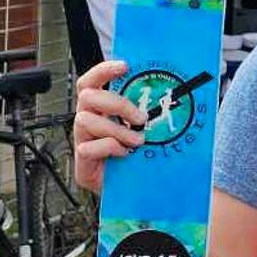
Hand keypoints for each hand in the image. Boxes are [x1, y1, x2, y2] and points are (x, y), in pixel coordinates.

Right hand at [72, 60, 144, 193]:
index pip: (90, 82)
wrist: (138, 190)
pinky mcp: (82, 164)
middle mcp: (87, 122)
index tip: (125, 66)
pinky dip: (109, 148)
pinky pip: (87, 148)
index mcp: (100, 110)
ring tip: (136, 142)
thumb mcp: (147, 129)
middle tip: (140, 118)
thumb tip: (174, 90)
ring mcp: (82, 142)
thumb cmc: (141, 156)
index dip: (103, 70)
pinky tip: (124, 155)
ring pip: (85, 121)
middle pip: (87, 97)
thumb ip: (149, 111)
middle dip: (116, 104)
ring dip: (115, 129)